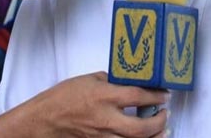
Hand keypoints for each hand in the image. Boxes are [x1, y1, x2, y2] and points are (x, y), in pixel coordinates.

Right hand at [33, 72, 168, 137]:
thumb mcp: (90, 79)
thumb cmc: (64, 97)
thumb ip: (112, 81)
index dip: (156, 96)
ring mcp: (101, 136)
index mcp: (104, 96)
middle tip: (165, 114)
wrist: (44, 119)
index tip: (165, 95)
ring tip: (162, 130)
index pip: (138, 96)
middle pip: (140, 128)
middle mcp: (106, 119)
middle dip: (159, 122)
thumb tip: (130, 82)